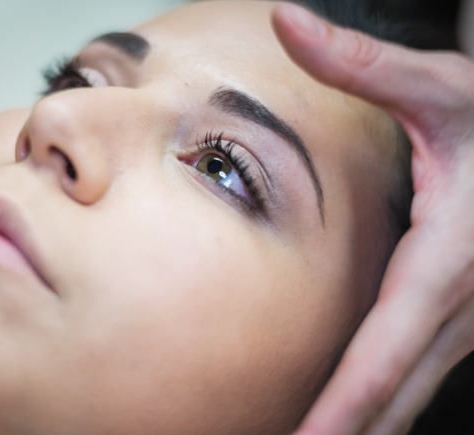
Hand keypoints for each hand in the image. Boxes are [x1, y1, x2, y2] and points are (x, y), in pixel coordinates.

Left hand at [271, 4, 473, 434]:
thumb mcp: (443, 89)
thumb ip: (362, 65)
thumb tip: (285, 20)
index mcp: (449, 262)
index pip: (382, 356)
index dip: (340, 410)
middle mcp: (461, 308)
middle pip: (391, 396)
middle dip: (338, 433)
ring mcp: (468, 323)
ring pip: (407, 396)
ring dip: (356, 428)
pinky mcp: (463, 320)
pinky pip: (416, 377)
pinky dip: (378, 407)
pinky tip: (349, 421)